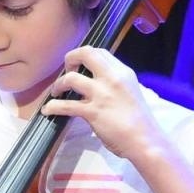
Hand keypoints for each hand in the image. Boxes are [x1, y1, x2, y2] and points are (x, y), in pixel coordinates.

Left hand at [40, 46, 165, 161]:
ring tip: (56, 92)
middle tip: (66, 70)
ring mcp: (102, 95)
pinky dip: (53, 106)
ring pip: (71, 78)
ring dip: (58, 85)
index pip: (99, 52)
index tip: (78, 65)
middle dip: (70, 58)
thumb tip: (95, 79)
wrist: (145, 141)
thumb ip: (114, 82)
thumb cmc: (139, 119)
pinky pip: (65, 105)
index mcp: (123, 72)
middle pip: (86, 54)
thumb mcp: (131, 91)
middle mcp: (112, 79)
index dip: (84, 55)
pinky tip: (48, 110)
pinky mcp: (93, 112)